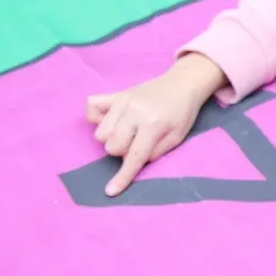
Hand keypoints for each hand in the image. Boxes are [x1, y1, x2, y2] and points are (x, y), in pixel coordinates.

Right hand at [86, 54, 227, 196]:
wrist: (183, 84)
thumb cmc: (182, 114)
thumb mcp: (177, 138)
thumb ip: (154, 153)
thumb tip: (131, 161)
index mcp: (153, 125)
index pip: (133, 156)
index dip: (122, 176)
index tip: (110, 191)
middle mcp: (134, 112)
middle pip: (111, 146)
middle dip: (122, 151)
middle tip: (137, 142)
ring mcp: (122, 101)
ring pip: (100, 133)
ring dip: (111, 138)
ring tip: (127, 131)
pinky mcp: (116, 94)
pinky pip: (92, 107)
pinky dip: (97, 117)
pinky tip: (111, 119)